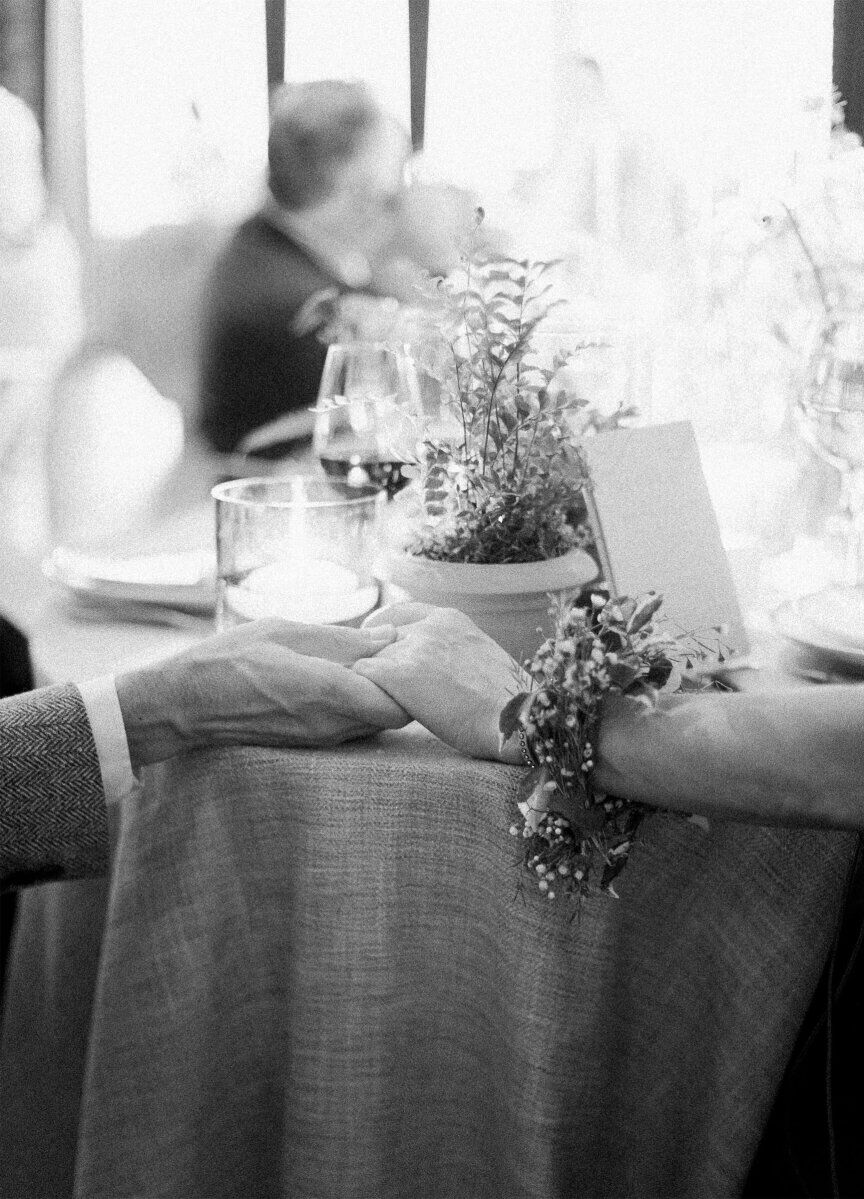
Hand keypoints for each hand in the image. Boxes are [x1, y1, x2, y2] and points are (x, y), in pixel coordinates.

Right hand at [115, 619, 409, 767]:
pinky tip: (343, 677)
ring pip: (374, 722)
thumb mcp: (285, 631)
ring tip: (366, 660)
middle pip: (394, 715)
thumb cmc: (229, 659)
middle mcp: (330, 725)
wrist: (185, 704)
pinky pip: (352, 726)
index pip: (399, 703)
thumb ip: (341, 638)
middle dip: (401, 686)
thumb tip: (390, 636)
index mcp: (327, 692)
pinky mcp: (311, 742)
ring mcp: (321, 739)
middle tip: (394, 651)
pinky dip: (359, 705)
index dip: (412, 678)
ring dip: (379, 695)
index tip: (406, 650)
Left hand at [353, 603, 525, 762]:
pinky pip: (361, 674)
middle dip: (379, 660)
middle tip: (377, 685)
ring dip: (373, 679)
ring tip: (375, 700)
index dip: (385, 631)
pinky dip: (361, 690)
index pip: (400, 613)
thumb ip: (453, 652)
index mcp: (450, 619)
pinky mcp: (398, 673)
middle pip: (382, 637)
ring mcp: (413, 647)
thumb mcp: (481, 660)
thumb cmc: (506, 705)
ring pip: (372, 657)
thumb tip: (440, 670)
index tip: (378, 648)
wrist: (516, 719)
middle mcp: (429, 626)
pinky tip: (370, 707)